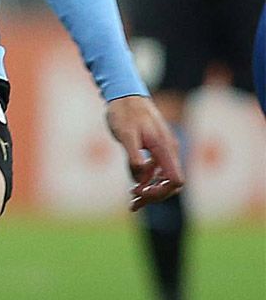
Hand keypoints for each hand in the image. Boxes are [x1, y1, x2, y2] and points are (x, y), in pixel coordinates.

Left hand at [104, 95, 184, 210]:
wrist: (124, 95)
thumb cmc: (124, 113)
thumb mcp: (125, 135)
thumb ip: (133, 157)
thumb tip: (139, 179)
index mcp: (165, 149)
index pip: (176, 180)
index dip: (161, 192)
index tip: (141, 192)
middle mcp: (169, 151)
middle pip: (171, 183)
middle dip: (154, 196)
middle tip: (133, 204)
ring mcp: (164, 150)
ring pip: (163, 178)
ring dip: (150, 192)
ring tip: (132, 203)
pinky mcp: (155, 149)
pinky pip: (156, 170)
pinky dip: (147, 181)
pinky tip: (134, 188)